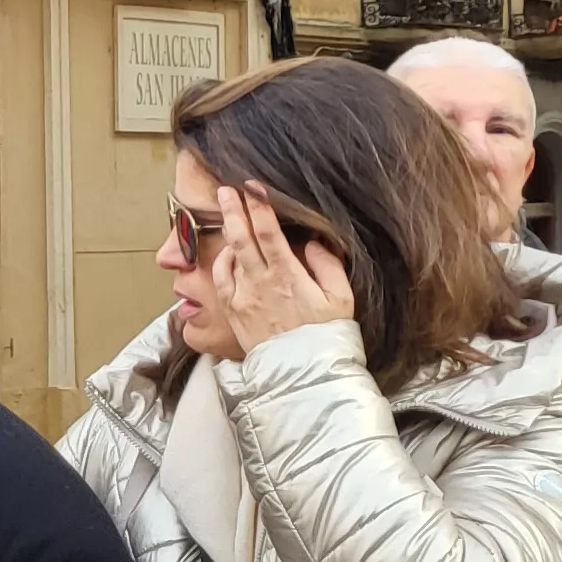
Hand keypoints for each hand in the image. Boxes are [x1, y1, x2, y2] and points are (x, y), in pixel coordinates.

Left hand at [202, 182, 354, 359]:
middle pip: (241, 239)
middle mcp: (260, 284)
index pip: (269, 233)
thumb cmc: (328, 334)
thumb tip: (311, 243)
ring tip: (230, 216)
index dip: (259, 207)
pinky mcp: (232, 312)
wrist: (303, 373)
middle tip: (226, 189)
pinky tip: (229, 254)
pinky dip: (223, 262)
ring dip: (229, 235)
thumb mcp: (341, 297)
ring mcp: (242, 298)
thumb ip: (327, 265)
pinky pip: (221, 280)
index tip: (254, 187)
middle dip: (233, 210)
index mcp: (288, 276)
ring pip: (229, 258)